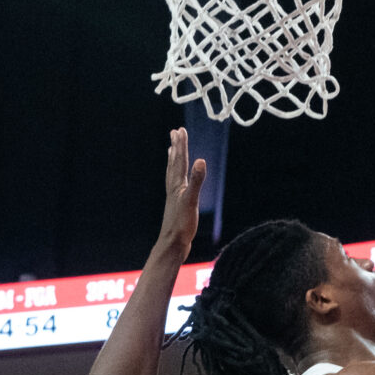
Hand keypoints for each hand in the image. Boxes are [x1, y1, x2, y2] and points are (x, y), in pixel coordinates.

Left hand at [157, 127, 206, 260]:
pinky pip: (176, 184)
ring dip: (174, 159)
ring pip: (173, 172)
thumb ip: (198, 181)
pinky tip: (179, 180)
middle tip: (175, 132)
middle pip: (174, 163)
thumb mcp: (192, 201)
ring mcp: (174, 196)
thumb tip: (202, 160)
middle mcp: (174, 188)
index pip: (180, 160)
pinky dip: (177, 176)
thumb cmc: (181, 224)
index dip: (181, 145)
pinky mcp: (177, 204)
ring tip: (172, 150)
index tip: (180, 130)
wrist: (173, 244)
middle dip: (176, 147)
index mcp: (177, 185)